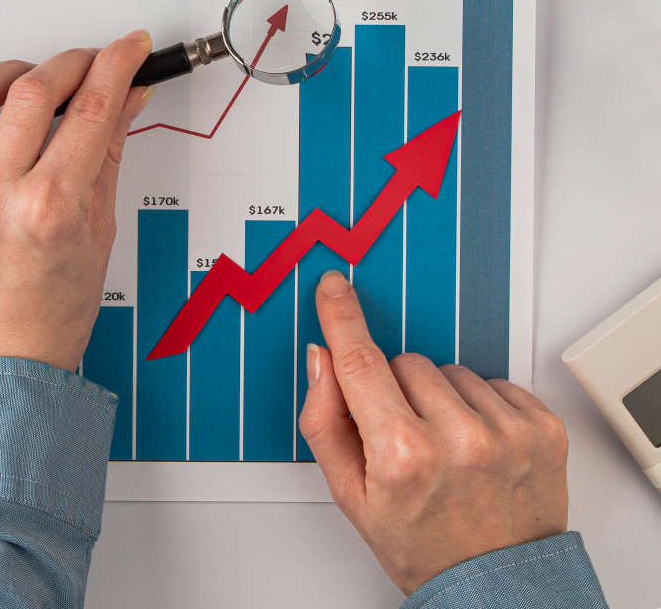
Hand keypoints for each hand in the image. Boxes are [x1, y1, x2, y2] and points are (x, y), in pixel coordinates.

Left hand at [0, 31, 152, 372]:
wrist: (2, 364)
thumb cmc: (53, 312)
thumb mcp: (99, 230)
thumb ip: (109, 153)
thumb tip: (126, 100)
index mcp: (50, 208)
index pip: (90, 109)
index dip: (116, 64)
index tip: (128, 49)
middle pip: (34, 92)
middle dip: (71, 63)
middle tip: (90, 64)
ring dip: (9, 72)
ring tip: (31, 82)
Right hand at [299, 271, 568, 595]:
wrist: (496, 588)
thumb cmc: (420, 543)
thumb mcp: (350, 493)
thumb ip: (324, 419)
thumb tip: (324, 356)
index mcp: (402, 455)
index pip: (361, 362)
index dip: (342, 317)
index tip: (334, 287)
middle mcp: (458, 438)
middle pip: (405, 363)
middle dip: (396, 389)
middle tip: (406, 438)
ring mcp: (506, 431)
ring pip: (448, 369)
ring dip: (440, 397)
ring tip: (446, 446)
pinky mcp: (542, 427)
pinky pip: (492, 380)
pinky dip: (480, 404)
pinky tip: (476, 443)